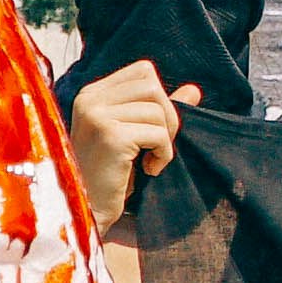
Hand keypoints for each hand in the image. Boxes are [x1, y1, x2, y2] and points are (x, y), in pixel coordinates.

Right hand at [67, 54, 189, 235]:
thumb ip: (160, 110)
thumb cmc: (110, 176)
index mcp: (92, 94)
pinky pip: (158, 134)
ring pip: (157, 111)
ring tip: (150, 161)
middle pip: (152, 86)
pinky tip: (148, 169)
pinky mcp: (110, 137)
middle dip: (167, 117)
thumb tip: (194, 90)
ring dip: (165, 140)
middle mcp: (90, 99)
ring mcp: (97, 116)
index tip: (152, 128)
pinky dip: (163, 154)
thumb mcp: (135, 137)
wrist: (87, 211)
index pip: (143, 71)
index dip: (160, 98)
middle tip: (158, 146)